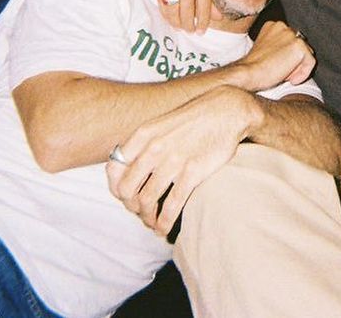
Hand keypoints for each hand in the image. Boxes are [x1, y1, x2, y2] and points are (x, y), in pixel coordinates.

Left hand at [105, 87, 256, 235]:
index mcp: (143, 135)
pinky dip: (164, 222)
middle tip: (141, 212)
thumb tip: (127, 167)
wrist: (226, 111)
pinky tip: (164, 228)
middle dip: (131, 207)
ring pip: (147, 201)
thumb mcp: (162, 124)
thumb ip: (144, 144)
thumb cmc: (195, 119)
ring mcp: (173, 161)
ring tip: (153, 223)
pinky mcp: (193, 172)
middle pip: (127, 189)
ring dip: (147, 218)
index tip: (126, 196)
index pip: (114, 168)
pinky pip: (171, 206)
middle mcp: (154, 148)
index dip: (116, 188)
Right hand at [155, 0, 212, 33]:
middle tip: (191, 31)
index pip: (203, 8)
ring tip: (181, 28)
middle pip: (187, 13)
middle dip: (189, 26)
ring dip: (177, 23)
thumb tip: (218, 18)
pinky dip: (166, 15)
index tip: (201, 32)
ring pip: (173, 11)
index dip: (202, 23)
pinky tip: (171, 20)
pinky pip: (162, 5)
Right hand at [230, 20, 315, 92]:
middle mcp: (283, 26)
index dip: (287, 56)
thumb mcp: (266, 49)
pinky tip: (289, 79)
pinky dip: (303, 74)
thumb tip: (292, 54)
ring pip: (306, 54)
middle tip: (279, 71)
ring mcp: (292, 35)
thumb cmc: (254, 68)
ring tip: (282, 73)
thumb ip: (279, 46)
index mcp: (274, 25)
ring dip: (297, 67)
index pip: (292, 40)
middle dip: (294, 60)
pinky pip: (311, 63)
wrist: (248, 74)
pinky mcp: (299, 46)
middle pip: (301, 46)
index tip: (277, 65)